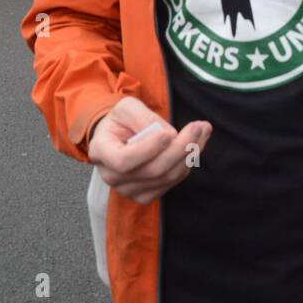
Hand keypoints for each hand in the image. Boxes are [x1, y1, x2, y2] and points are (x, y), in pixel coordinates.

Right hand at [88, 96, 210, 206]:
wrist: (119, 137)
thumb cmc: (121, 120)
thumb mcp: (127, 107)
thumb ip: (143, 117)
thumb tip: (166, 134)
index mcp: (100, 151)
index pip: (123, 160)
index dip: (149, 149)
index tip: (169, 133)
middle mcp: (111, 176)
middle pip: (152, 170)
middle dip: (180, 148)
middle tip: (198, 126)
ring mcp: (128, 190)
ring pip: (166, 177)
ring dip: (189, 154)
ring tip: (202, 130)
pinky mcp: (145, 195)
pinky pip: (171, 182)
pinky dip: (187, 163)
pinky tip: (195, 145)